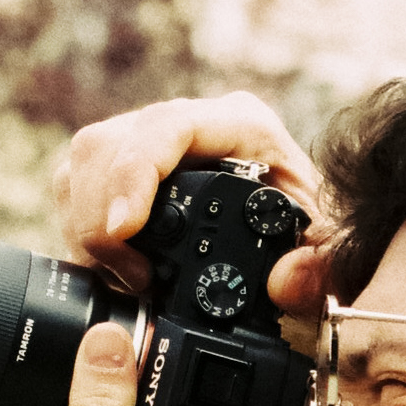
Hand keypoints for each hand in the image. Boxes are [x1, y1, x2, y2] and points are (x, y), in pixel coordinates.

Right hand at [52, 91, 334, 315]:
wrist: (292, 237)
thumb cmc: (309, 232)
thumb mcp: (330, 249)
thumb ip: (322, 267)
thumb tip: (285, 281)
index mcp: (240, 125)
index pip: (169, 127)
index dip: (136, 174)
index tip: (125, 229)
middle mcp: (186, 124)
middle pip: (108, 146)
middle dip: (104, 218)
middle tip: (136, 278)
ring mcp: (146, 141)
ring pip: (82, 165)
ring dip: (88, 227)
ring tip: (129, 277)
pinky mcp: (119, 168)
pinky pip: (75, 186)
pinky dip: (82, 231)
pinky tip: (112, 267)